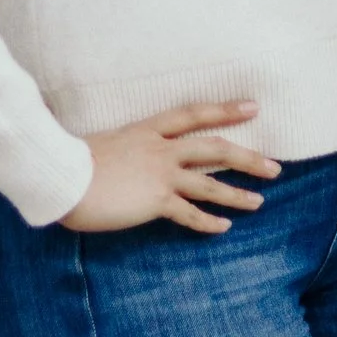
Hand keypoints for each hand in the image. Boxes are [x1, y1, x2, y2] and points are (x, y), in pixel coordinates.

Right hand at [59, 100, 282, 234]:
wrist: (62, 176)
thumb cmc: (72, 160)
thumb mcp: (103, 142)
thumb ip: (121, 145)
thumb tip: (121, 149)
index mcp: (147, 130)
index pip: (193, 114)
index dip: (225, 109)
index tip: (252, 108)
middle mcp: (160, 149)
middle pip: (214, 148)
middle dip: (247, 157)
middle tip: (274, 166)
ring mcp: (160, 174)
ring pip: (210, 184)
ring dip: (237, 194)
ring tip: (259, 201)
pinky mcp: (155, 201)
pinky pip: (190, 214)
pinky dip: (208, 223)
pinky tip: (224, 229)